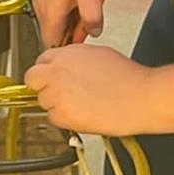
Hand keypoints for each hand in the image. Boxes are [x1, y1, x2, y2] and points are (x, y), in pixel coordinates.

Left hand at [24, 44, 157, 135]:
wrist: (142, 96)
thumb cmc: (128, 77)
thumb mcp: (98, 54)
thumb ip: (76, 59)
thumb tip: (69, 66)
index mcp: (66, 54)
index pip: (41, 61)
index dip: (48, 72)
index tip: (54, 79)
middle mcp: (58, 71)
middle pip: (32, 79)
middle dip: (42, 86)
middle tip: (56, 94)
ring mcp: (58, 93)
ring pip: (42, 101)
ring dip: (55, 104)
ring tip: (77, 106)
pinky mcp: (63, 114)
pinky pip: (53, 118)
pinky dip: (64, 120)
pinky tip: (81, 115)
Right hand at [33, 0, 106, 49]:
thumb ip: (93, 18)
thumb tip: (94, 31)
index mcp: (48, 11)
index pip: (53, 43)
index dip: (71, 43)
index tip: (86, 32)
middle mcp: (39, 2)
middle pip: (56, 27)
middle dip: (74, 23)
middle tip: (91, 7)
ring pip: (57, 10)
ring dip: (73, 7)